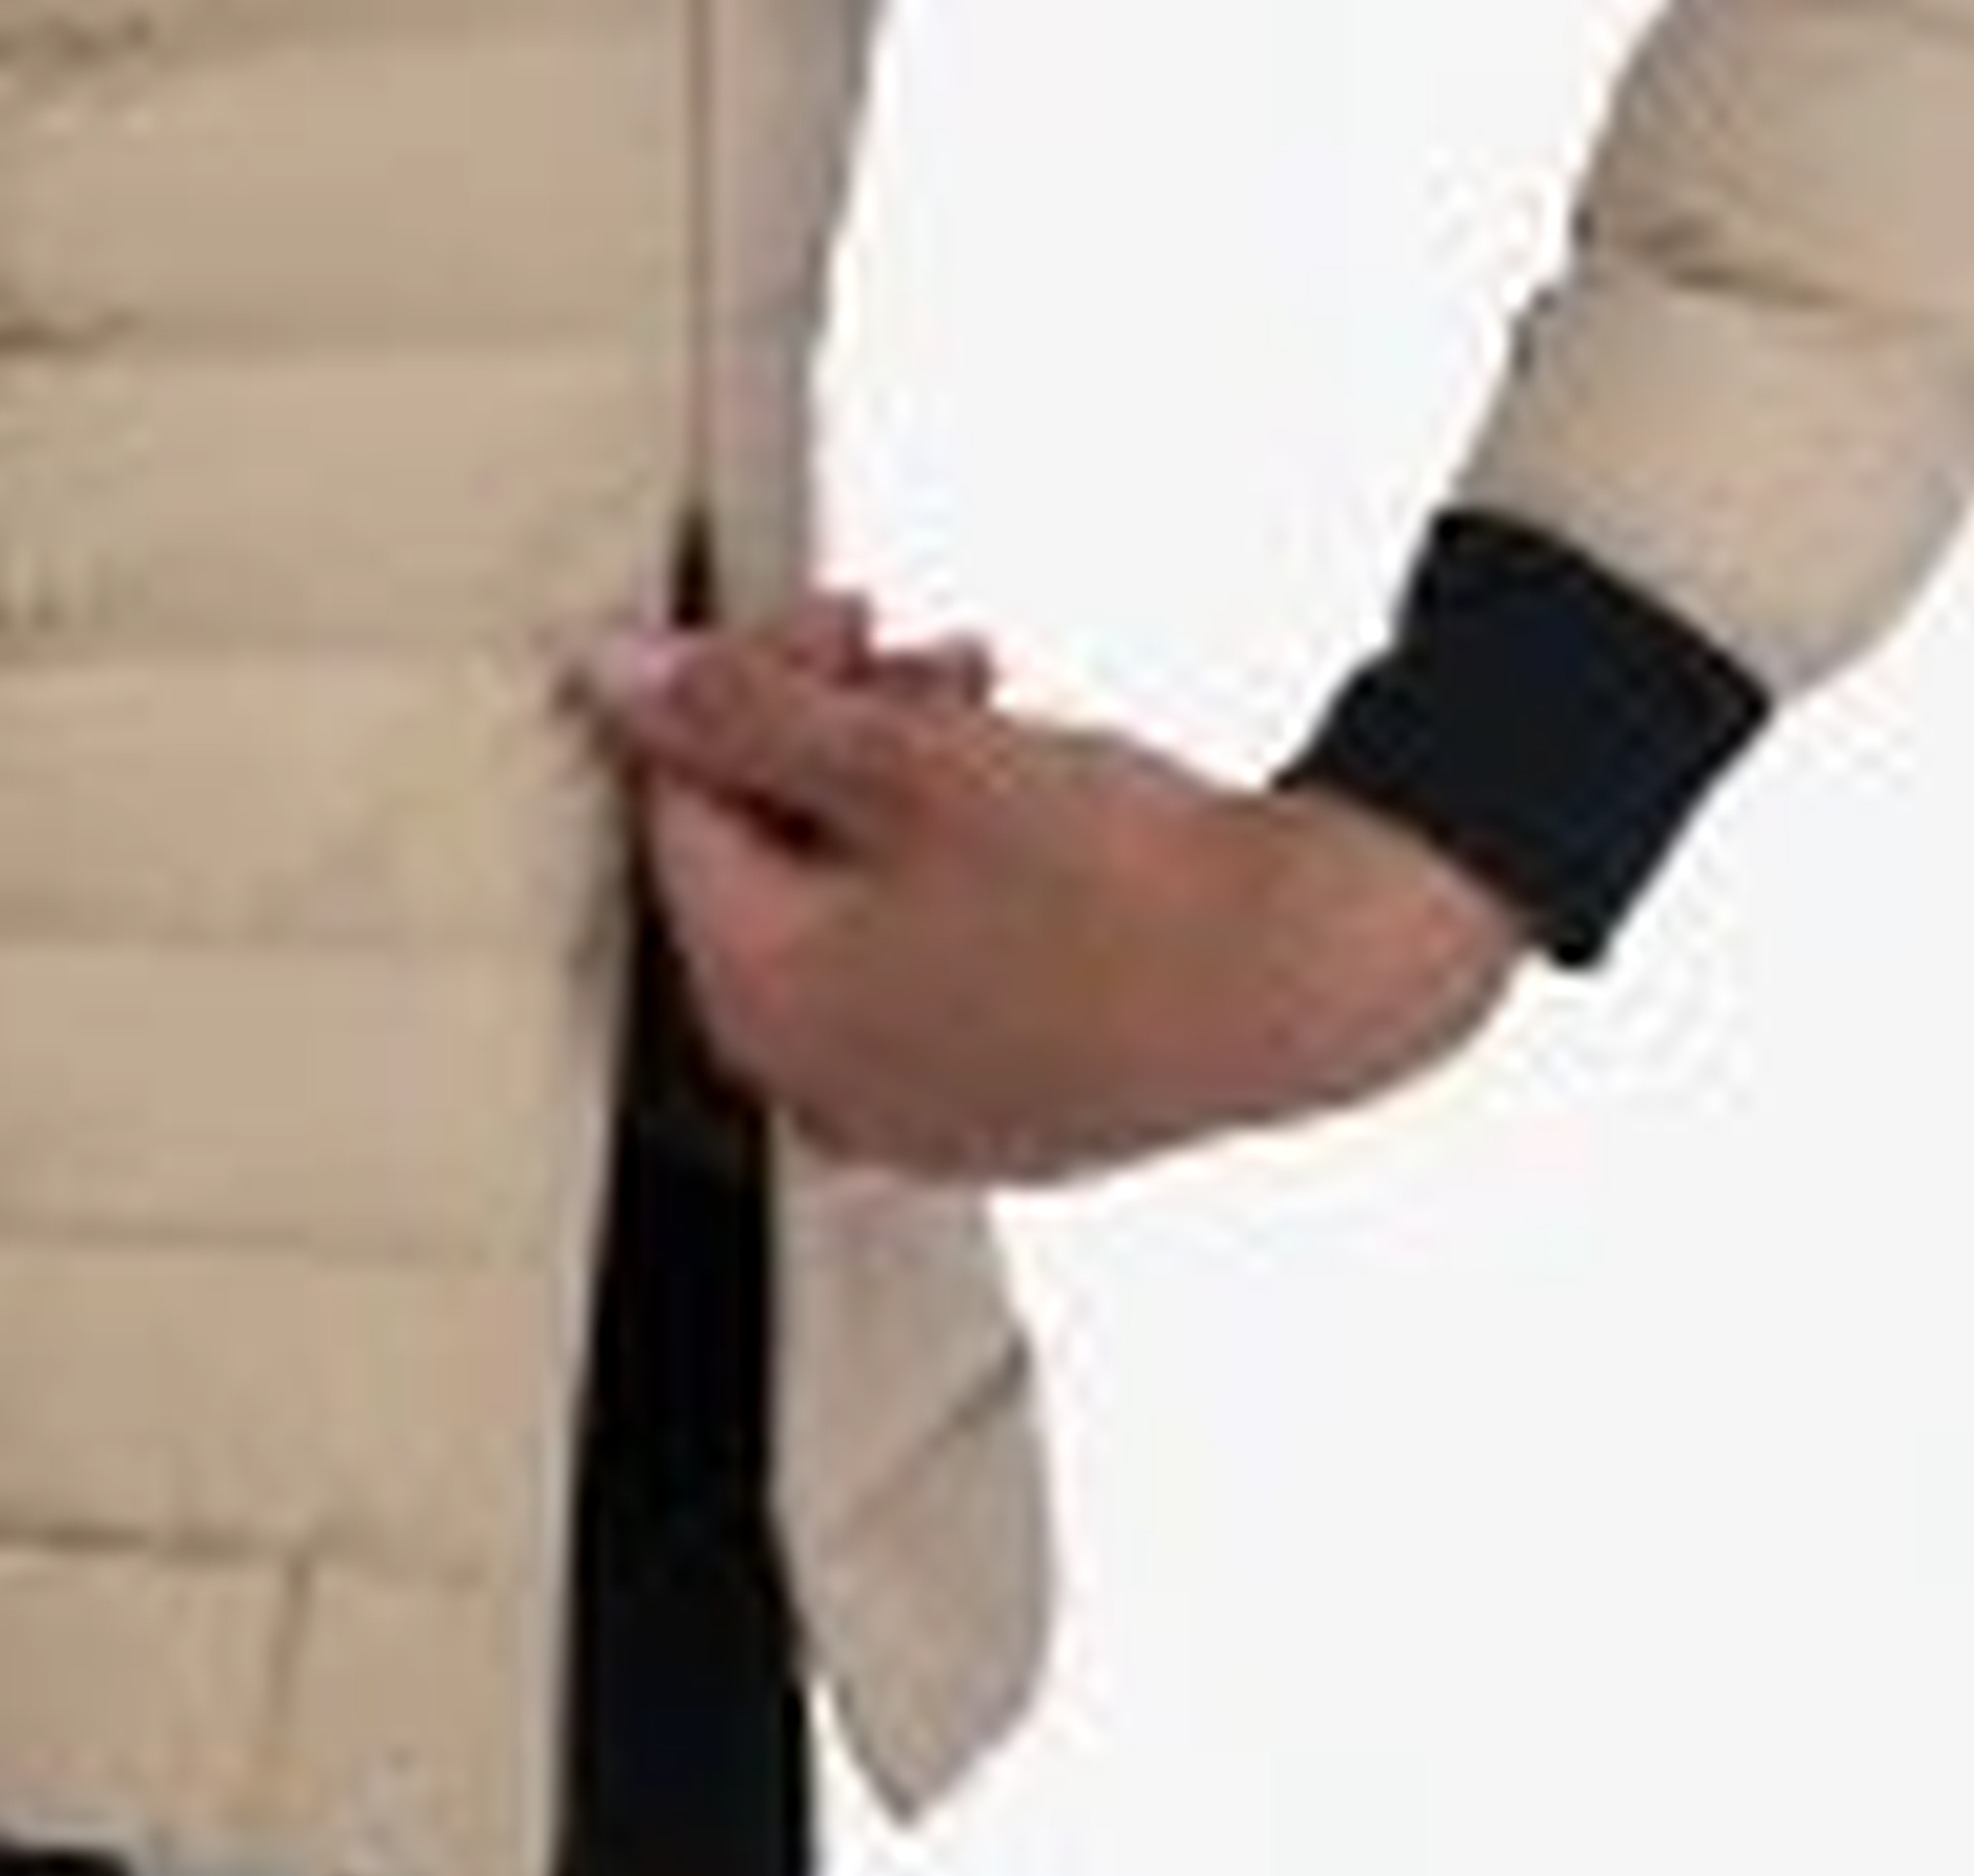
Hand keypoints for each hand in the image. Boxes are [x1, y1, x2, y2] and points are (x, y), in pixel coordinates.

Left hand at [561, 591, 1531, 1183]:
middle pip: (765, 868)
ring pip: (849, 915)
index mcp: (764, 1000)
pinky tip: (1028, 823)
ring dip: (897, 797)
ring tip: (1000, 725)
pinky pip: (922, 975)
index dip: (748, 684)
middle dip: (830, 738)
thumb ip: (743, 712)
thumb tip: (613, 676)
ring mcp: (908, 1108)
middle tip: (931, 666)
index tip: (841, 618)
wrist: (1309, 980)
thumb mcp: (909, 761)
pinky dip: (947, 886)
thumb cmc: (1120, 885)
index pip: (683, 810)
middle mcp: (815, 1080)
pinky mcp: (994, 1109)